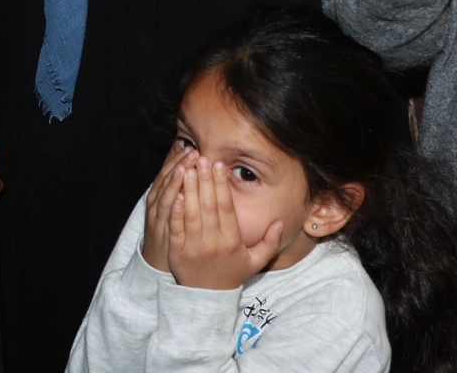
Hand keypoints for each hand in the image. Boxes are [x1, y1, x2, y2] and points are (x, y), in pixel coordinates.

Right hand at [142, 143, 193, 272]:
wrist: (158, 262)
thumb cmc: (168, 230)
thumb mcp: (170, 207)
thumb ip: (178, 189)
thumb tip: (192, 166)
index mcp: (157, 196)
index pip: (166, 172)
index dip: (178, 160)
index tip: (191, 148)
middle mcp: (155, 205)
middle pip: (165, 181)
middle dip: (179, 166)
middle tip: (193, 153)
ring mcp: (157, 220)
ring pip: (164, 198)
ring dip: (174, 182)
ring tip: (185, 169)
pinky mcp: (163, 236)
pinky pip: (167, 221)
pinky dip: (172, 209)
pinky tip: (179, 198)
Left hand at [167, 157, 284, 290]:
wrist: (206, 299)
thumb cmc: (230, 275)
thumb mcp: (254, 262)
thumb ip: (270, 242)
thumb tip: (280, 222)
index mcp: (231, 242)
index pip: (226, 208)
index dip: (222, 186)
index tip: (219, 166)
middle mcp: (213, 243)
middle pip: (208, 206)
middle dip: (205, 180)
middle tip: (202, 158)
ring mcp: (193, 247)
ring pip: (191, 213)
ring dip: (190, 189)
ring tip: (189, 168)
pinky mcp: (177, 251)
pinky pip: (176, 227)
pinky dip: (176, 210)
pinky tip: (176, 193)